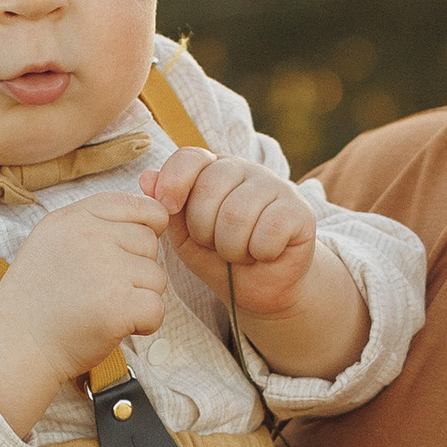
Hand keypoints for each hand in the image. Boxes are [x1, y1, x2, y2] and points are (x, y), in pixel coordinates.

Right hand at [0, 191, 172, 435]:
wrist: (17, 343)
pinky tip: (117, 326)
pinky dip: (144, 324)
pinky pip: (157, 308)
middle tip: (104, 289)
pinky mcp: (118, 305)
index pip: (137, 205)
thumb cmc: (39, 298)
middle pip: (150, 243)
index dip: (146, 228)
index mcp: (74, 217)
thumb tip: (151, 214)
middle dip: (138, 268)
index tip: (129, 252)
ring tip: (104, 307)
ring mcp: (106, 269)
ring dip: (140, 297)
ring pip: (157, 277)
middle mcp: (91, 236)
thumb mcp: (54, 240)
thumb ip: (95, 223)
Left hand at [146, 148, 320, 320]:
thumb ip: (167, 210)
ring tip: (239, 254)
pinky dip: (260, 253)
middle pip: (211, 188)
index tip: (167, 208)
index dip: (174, 181)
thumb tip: (147, 178)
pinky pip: (268, 231)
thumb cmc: (221, 260)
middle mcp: (245, 169)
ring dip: (232, 248)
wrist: (262, 289)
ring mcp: (276, 186)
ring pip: (237, 214)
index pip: (190, 157)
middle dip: (204, 229)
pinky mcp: (300, 211)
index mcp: (213, 169)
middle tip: (215, 246)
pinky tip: (264, 254)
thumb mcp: (185, 238)